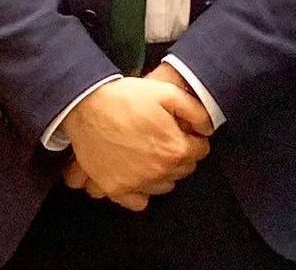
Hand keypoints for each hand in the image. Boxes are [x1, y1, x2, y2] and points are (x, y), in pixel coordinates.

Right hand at [61, 72, 211, 209]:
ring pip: (164, 186)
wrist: (87, 105)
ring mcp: (136, 183)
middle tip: (166, 138)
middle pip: (184, 170)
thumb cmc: (126, 98)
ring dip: (163, 172)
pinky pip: (138, 202)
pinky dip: (141, 191)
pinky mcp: (116, 189)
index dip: (194, 137)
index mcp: (174, 149)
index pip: (201, 151)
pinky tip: (138, 174)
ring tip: (151, 153)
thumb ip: (195, 111)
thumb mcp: (166, 92)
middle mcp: (158, 171)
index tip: (184, 130)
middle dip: (180, 154)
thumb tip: (208, 129)